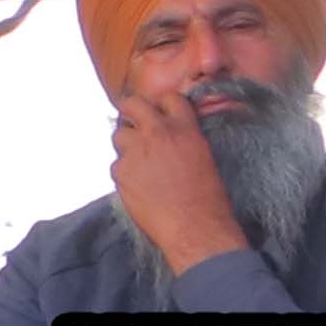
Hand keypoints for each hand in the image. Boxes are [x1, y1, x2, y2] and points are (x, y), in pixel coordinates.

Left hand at [108, 77, 243, 272]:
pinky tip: (140, 186)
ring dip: (127, 144)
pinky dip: (125, 172)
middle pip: (131, 104)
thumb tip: (173, 136)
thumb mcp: (206, 158)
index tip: (161, 115)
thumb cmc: (208, 199)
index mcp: (185, 129)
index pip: (168, 98)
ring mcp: (135, 152)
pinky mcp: (120, 172)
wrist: (194, 227)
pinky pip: (117, 165)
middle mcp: (157, 134)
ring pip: (118, 135)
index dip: (163, 106)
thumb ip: (186, 140)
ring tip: (140, 162)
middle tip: (136, 124)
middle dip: (131, 111)